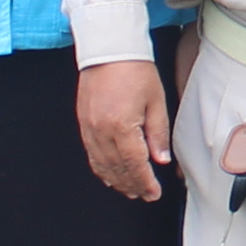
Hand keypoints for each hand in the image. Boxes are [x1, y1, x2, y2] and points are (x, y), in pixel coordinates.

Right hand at [75, 60, 175, 201]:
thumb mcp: (156, 101)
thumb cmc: (135, 70)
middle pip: (117, 168)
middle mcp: (102, 130)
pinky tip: (110, 175)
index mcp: (122, 126)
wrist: (109, 50)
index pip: (135, 164)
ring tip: (129, 190)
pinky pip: (91, 153)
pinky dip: (101, 168)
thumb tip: (161, 160)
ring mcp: (89, 128)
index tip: (153, 193)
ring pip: (101, 165)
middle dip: (132, 185)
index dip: (144, 182)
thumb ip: (158, 134)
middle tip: (143, 195)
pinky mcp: (83, 123)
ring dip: (116, 180)